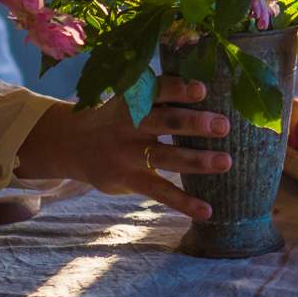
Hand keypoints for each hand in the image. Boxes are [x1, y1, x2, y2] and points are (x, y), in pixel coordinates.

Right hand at [17, 76, 231, 219]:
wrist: (72, 144)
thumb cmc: (117, 116)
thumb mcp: (128, 98)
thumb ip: (160, 93)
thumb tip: (208, 86)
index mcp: (134, 99)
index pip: (157, 90)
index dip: (178, 89)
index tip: (202, 88)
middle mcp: (131, 125)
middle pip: (165, 122)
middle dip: (194, 123)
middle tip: (223, 125)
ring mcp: (128, 154)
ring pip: (165, 157)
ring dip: (197, 160)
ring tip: (225, 162)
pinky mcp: (128, 180)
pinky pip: (159, 192)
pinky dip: (183, 202)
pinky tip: (207, 210)